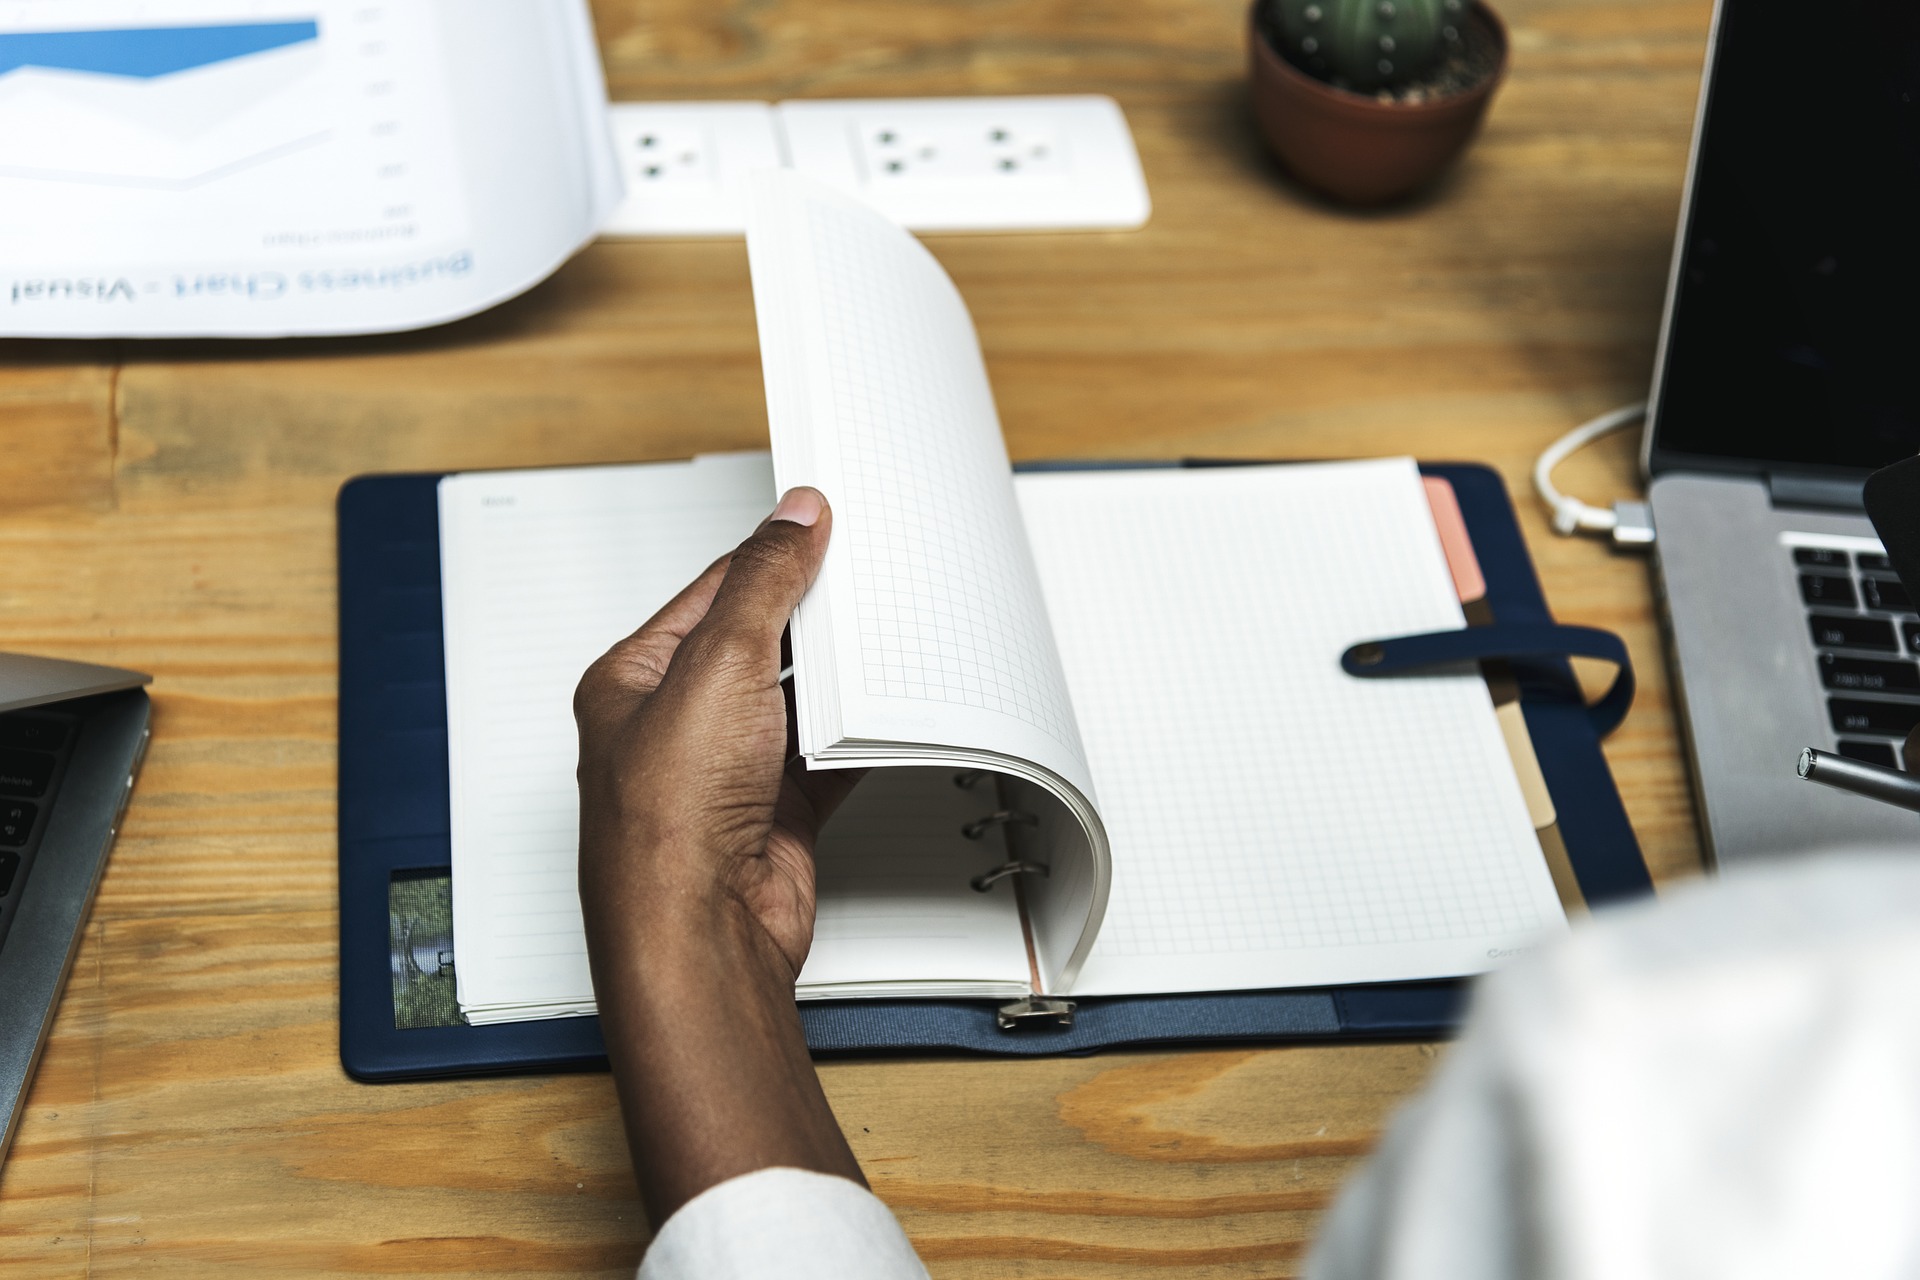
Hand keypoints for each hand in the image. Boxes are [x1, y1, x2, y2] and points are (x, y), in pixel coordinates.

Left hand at [573, 487, 867, 1224]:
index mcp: (634, 681)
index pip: (711, 595)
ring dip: (836, 683)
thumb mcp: (719, 665)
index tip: (821, 527)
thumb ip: (762, 585)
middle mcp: (676, 727)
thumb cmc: (667, 821)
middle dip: (811, 621)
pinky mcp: (773, 814)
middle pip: (758, 647)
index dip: (768, 558)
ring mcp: (727, 774)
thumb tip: (792, 521)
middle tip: (862, 582)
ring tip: (880, 643)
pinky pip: (826, 759)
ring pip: (796, 704)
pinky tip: (882, 718)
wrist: (701, 931)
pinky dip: (857, 740)